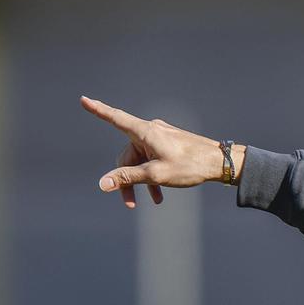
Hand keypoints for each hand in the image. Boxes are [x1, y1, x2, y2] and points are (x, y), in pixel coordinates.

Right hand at [81, 96, 230, 208]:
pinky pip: (153, 160)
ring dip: (142, 181)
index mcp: (145, 132)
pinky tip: (159, 196)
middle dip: (126, 179)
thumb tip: (103, 184)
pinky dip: (153, 176)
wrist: (221, 163)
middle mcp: (151, 131)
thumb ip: (127, 178)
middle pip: (127, 155)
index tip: (83, 99)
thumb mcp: (155, 175)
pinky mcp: (169, 145)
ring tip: (152, 202)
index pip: (115, 118)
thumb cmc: (190, 165)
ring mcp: (161, 137)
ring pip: (141, 160)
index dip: (98, 110)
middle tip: (130, 204)